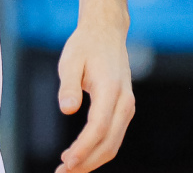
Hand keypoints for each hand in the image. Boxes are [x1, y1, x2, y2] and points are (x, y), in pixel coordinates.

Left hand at [54, 16, 135, 171]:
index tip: (66, 161)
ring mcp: (127, 107)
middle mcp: (124, 102)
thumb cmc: (85, 45)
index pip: (99, 128)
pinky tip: (79, 155)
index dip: (83, 148)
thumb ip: (69, 84)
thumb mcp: (71, 59)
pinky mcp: (123, 110)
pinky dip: (97, 151)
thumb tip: (67, 108)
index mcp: (111, 89)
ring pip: (113, 144)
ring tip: (67, 169)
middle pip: (109, 143)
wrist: (106, 32)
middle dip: (87, 162)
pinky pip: (113, 137)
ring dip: (92, 160)